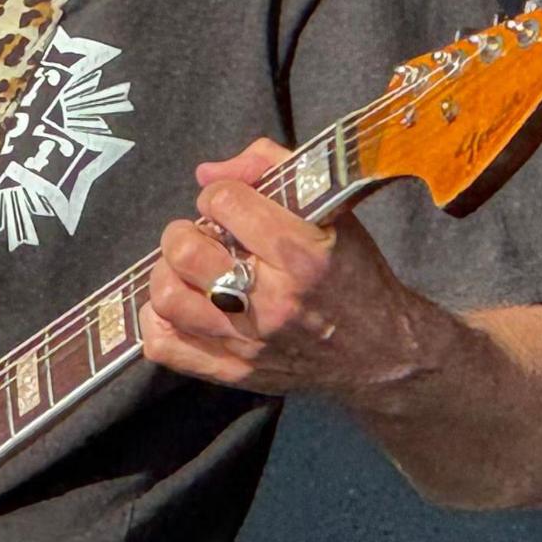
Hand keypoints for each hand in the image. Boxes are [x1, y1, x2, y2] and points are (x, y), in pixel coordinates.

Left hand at [140, 138, 449, 403]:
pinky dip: (159, 320)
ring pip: (167, 297)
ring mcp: (249, 341)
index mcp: (301, 253)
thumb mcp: (331, 210)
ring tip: (190, 270)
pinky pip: (165, 346)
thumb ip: (270, 169)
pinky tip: (184, 304)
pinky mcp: (233, 372)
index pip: (223, 202)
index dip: (220, 195)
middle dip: (185, 231)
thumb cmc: (353, 273)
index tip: (231, 206)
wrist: (382, 354)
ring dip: (169, 273)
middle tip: (204, 237)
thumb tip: (205, 173)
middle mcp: (272, 300)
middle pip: (185, 250)